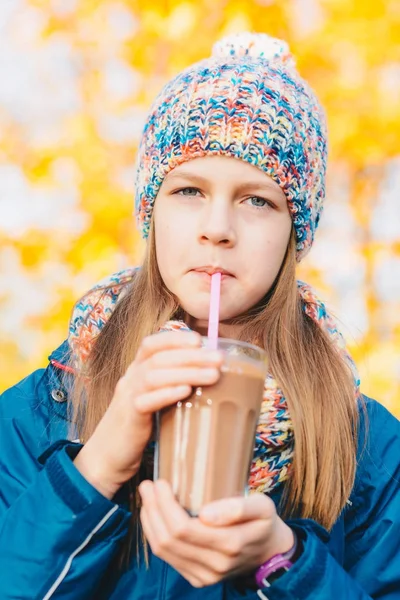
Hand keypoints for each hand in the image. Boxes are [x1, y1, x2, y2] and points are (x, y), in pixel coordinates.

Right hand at [74, 332, 222, 498]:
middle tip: (218, 359)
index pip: (152, 344)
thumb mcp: (153, 398)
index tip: (199, 339)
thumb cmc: (137, 425)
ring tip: (213, 375)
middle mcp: (130, 378)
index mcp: (136, 370)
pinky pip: (146, 401)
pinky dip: (167, 394)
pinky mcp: (129, 417)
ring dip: (187, 372)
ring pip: (154, 376)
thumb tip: (208, 374)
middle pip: (159, 358)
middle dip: (191, 355)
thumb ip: (171, 384)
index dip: (174, 338)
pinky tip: (186, 391)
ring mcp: (127, 396)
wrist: (107, 455)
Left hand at [139, 479, 293, 587]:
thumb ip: (237, 508)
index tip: (160, 482)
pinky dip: (155, 536)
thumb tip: (205, 514)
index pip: (183, 528)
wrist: (270, 552)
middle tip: (148, 485)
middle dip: (153, 509)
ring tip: (147, 498)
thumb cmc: (264, 522)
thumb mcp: (262, 506)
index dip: (165, 505)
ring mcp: (205, 576)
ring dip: (150, 522)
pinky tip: (154, 517)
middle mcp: (214, 566)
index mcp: (230, 544)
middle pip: (169, 539)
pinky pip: (168, 559)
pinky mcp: (198, 579)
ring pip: (163, 551)